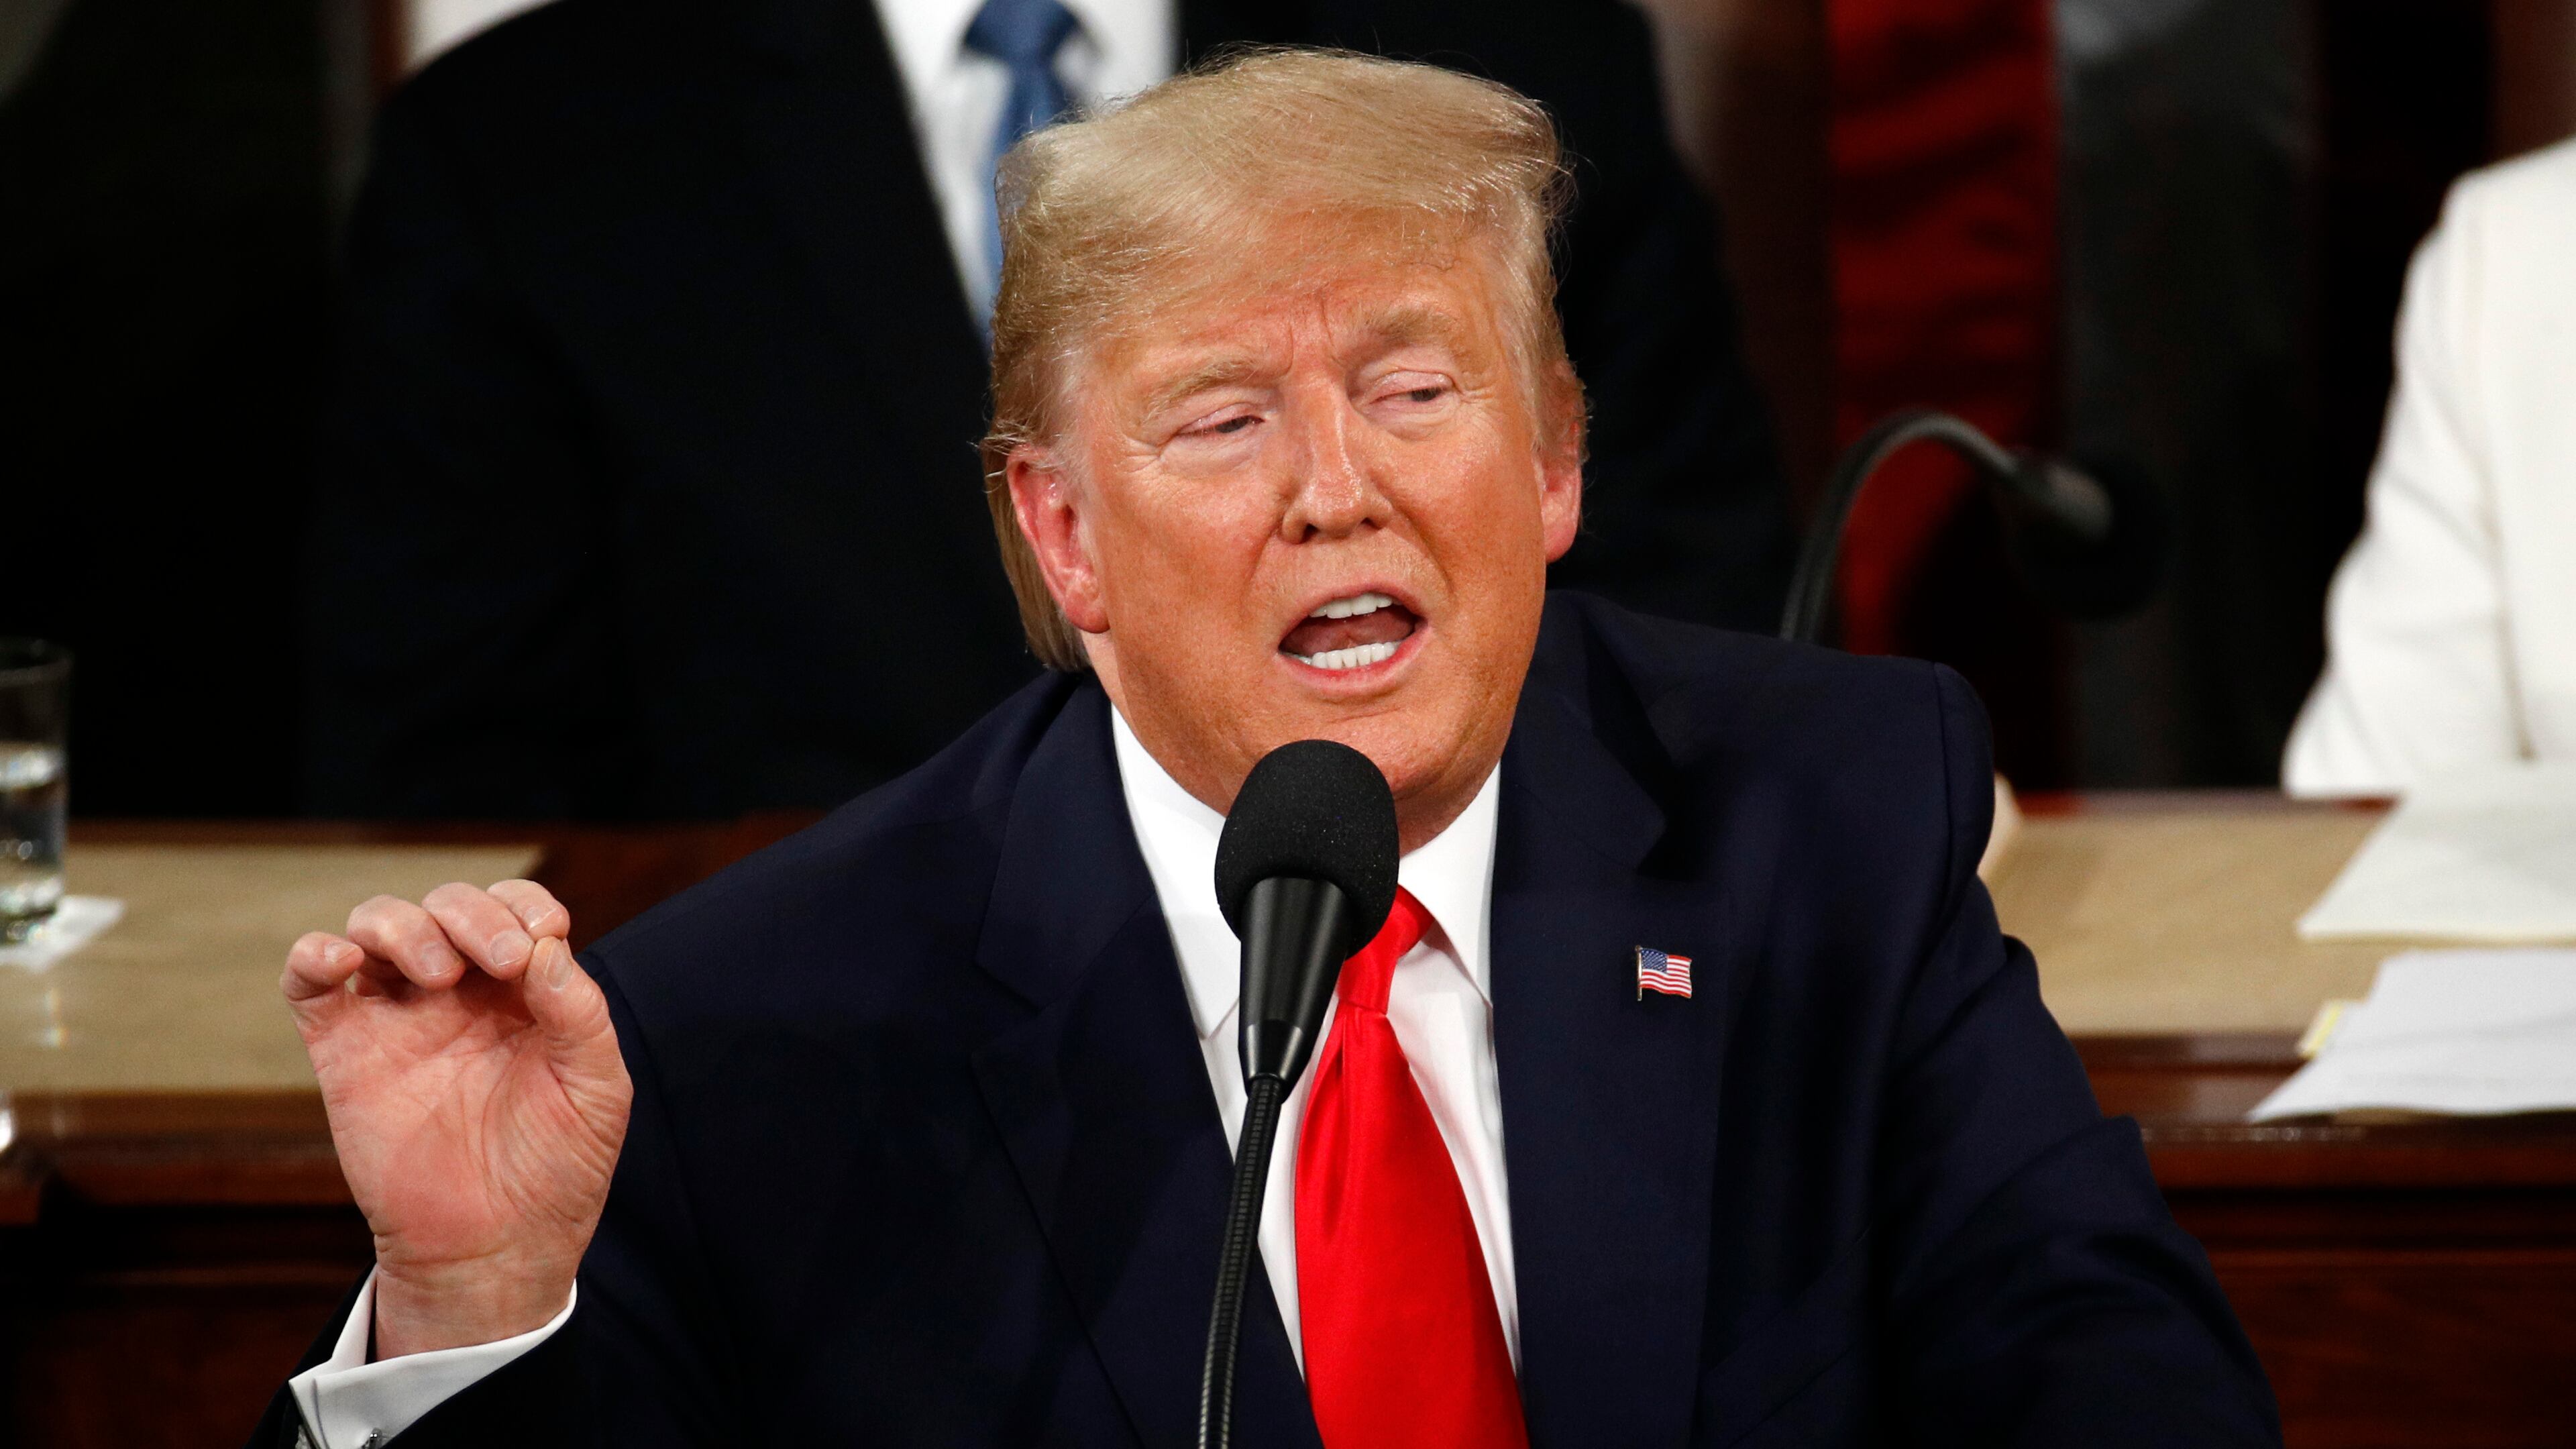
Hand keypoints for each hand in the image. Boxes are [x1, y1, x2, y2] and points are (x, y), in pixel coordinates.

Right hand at [283, 881, 631, 1357]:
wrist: (494, 1248)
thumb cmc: (556, 1168)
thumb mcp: (596, 1089)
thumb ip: (580, 1013)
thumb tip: (548, 945)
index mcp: (523, 992)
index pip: (513, 909)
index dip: (525, 905)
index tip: (544, 935)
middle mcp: (459, 993)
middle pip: (447, 906)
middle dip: (473, 914)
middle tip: (500, 960)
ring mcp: (398, 1017)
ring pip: (378, 924)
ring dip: (405, 925)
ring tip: (440, 975)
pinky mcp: (343, 1050)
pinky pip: (309, 981)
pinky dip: (314, 953)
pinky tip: (341, 961)